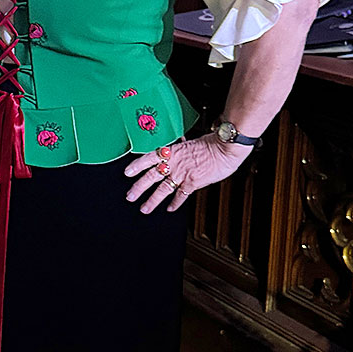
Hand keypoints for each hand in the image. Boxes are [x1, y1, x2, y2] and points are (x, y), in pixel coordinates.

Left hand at [124, 132, 250, 213]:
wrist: (225, 147)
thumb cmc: (212, 143)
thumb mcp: (191, 143)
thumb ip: (181, 149)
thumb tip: (177, 146)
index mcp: (172, 151)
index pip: (149, 158)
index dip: (137, 165)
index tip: (127, 172)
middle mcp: (174, 162)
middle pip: (151, 176)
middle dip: (138, 187)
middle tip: (129, 196)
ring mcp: (182, 173)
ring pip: (162, 189)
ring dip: (152, 200)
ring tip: (144, 208)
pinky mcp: (192, 182)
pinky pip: (180, 195)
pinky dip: (175, 203)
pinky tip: (169, 208)